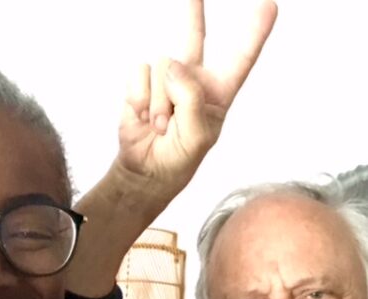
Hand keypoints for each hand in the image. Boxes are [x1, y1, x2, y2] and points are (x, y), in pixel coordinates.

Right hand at [118, 0, 277, 197]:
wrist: (146, 170)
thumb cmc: (179, 158)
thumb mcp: (198, 136)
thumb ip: (192, 99)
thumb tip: (172, 65)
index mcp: (218, 94)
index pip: (240, 60)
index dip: (255, 33)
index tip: (270, 6)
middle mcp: (192, 80)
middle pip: (194, 35)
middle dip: (193, 11)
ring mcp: (166, 79)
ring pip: (163, 65)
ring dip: (159, 102)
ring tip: (161, 126)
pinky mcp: (142, 83)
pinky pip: (140, 73)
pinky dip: (140, 98)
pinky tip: (144, 117)